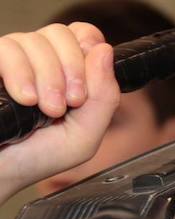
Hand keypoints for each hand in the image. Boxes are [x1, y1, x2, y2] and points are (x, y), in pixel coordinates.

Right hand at [0, 22, 119, 203]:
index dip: (89, 51)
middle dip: (71, 70)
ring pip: (35, 39)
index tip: (86, 84)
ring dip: (47, 77)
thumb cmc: (39, 157)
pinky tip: (25, 98)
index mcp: (70, 74)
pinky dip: (20, 73)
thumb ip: (103, 97)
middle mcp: (42, 61)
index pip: (85, 37)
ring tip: (46, 109)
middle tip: (68, 104)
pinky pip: (8, 47)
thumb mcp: (84, 135)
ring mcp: (15, 59)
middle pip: (62, 34)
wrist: (2, 170)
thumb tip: (105, 51)